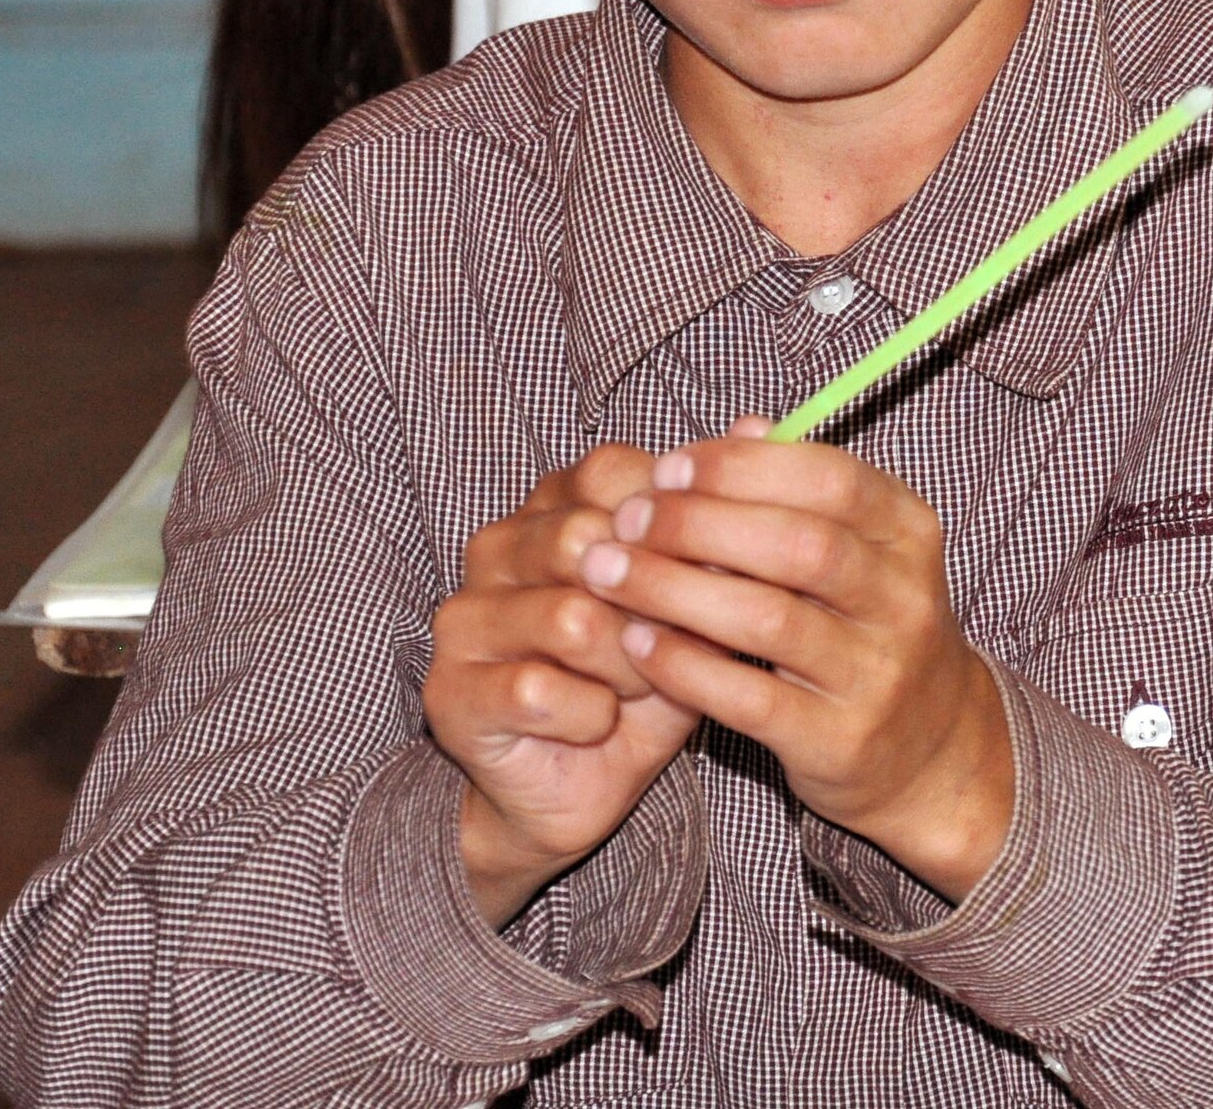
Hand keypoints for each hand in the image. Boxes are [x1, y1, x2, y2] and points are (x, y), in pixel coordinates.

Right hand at [424, 445, 702, 926]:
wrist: (580, 788)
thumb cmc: (642, 679)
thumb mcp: (693, 597)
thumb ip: (717, 520)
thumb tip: (761, 424)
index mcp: (551, 506)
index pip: (612, 474)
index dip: (671, 528)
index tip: (702, 576)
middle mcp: (496, 547)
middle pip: (589, 544)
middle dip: (653, 608)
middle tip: (666, 648)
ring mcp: (466, 617)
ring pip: (572, 619)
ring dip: (627, 668)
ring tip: (633, 690)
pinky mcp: (451, 689)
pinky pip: (541, 689)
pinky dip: (590, 716)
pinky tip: (595, 724)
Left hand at [577, 418, 1012, 903]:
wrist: (928, 748)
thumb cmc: (864, 623)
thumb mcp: (857, 549)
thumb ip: (801, 487)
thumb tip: (744, 424)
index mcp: (908, 532)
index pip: (830, 478)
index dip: (741, 467)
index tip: (667, 467)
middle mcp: (904, 599)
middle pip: (798, 545)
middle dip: (698, 524)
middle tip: (626, 519)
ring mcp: (876, 675)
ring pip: (768, 619)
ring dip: (674, 589)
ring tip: (609, 572)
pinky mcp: (838, 741)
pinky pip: (750, 697)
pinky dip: (684, 665)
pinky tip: (636, 640)